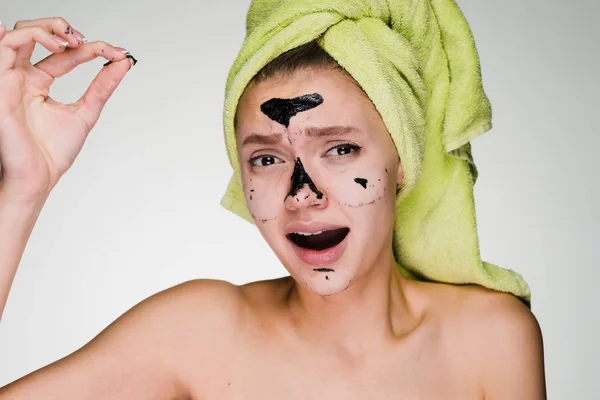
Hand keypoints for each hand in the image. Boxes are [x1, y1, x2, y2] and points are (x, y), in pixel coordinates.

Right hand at [0, 17, 134, 200]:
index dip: (92, 48)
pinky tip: (56, 43)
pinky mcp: (0, 85)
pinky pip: (4, 47)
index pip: (64, 54)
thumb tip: (124, 63)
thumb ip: (102, 87)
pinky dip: (29, 36)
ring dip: (47, 28)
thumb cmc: (51, 154)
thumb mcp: (86, 112)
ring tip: (74, 41)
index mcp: (38, 84)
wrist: (37, 178)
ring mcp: (9, 79)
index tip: (119, 53)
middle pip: (36, 35)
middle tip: (89, 42)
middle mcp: (21, 78)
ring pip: (19, 34)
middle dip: (63, 29)